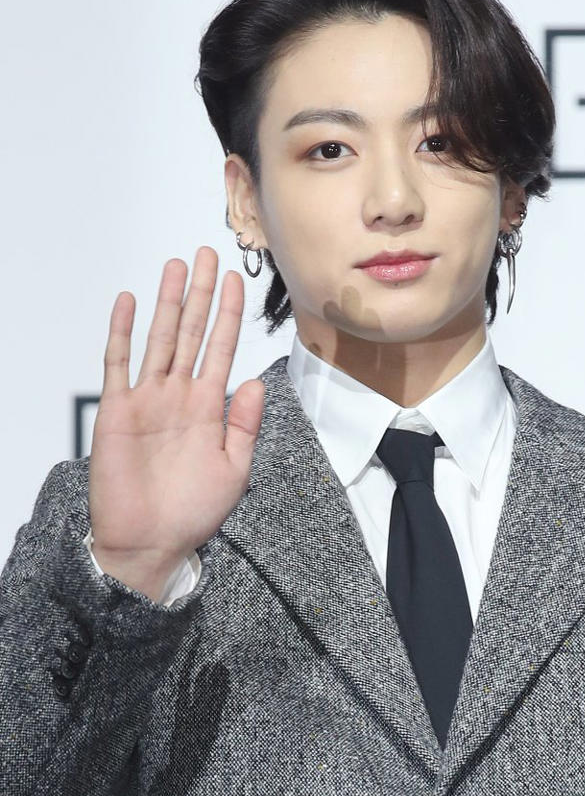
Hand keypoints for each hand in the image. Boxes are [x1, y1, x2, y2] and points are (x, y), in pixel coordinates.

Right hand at [88, 246, 263, 600]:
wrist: (151, 542)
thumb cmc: (193, 510)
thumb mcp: (235, 468)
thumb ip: (245, 423)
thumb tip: (258, 381)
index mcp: (209, 406)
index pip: (222, 348)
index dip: (230, 313)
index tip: (237, 279)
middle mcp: (179, 395)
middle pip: (192, 332)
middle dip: (201, 293)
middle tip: (206, 253)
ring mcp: (148, 399)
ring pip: (159, 338)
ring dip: (167, 302)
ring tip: (175, 266)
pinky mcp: (117, 411)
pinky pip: (118, 364)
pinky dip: (121, 332)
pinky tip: (128, 302)